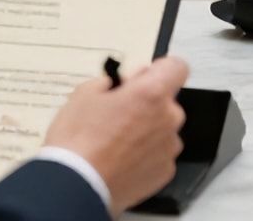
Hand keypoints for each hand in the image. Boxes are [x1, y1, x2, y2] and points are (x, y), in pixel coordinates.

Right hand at [43, 56, 189, 211]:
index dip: (160, 69)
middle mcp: (168, 118)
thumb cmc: (77, 139)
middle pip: (166, 101)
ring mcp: (169, 148)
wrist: (75, 186)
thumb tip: (128, 81)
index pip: (177, 67)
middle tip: (118, 114)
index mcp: (152, 93)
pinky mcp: (165, 172)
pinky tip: (122, 161)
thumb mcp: (84, 94)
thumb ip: (113, 80)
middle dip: (147, 104)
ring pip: (163, 129)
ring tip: (116, 143)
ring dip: (147, 130)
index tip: (143, 78)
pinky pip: (159, 154)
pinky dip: (146, 155)